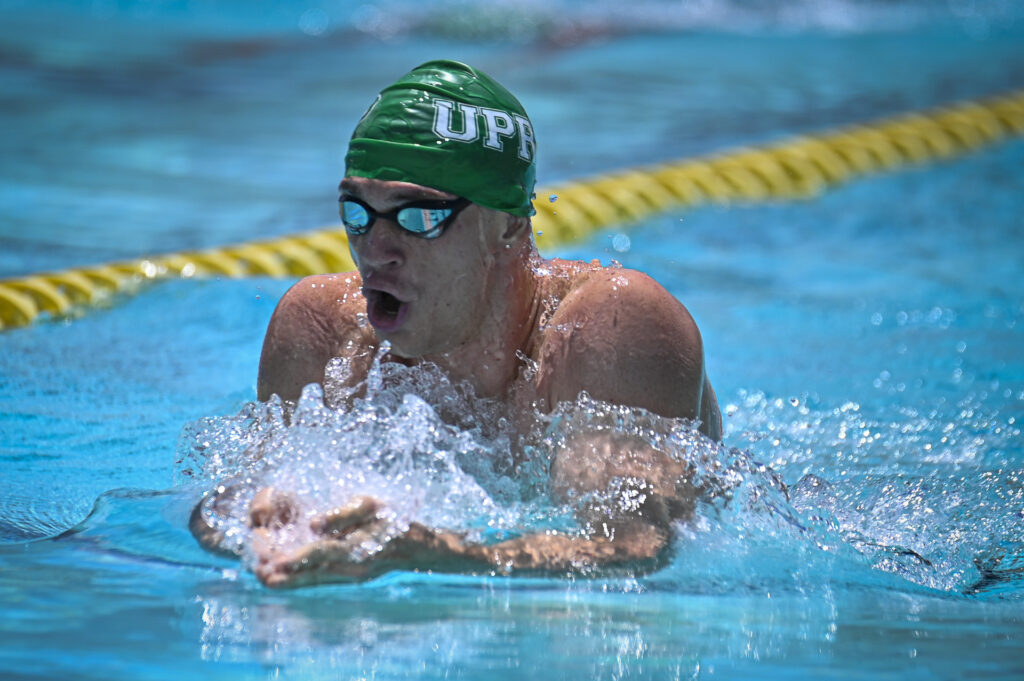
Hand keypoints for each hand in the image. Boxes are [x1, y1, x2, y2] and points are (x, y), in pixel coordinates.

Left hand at [249, 490, 467, 587]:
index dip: (298, 558)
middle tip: (259, 571)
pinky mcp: (348, 576)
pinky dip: (301, 578)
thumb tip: (313, 524)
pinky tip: (283, 577)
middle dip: (285, 573)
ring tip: (264, 578)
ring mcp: (350, 576)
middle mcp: (352, 569)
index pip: (323, 554)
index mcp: (359, 549)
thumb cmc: (394, 520)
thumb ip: (342, 515)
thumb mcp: (371, 507)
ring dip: (289, 580)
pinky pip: (320, 579)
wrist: (418, 548)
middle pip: (312, 575)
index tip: (275, 561)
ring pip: (313, 581)